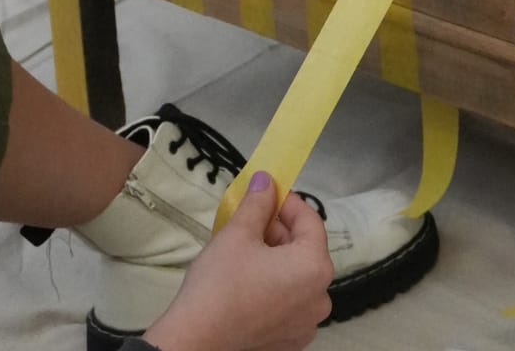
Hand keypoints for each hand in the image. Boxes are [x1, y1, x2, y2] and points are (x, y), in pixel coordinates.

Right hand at [143, 173, 332, 350]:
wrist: (194, 341)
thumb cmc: (220, 282)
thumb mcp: (238, 233)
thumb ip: (258, 203)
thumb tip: (266, 180)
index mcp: (315, 268)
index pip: (310, 222)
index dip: (288, 202)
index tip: (268, 192)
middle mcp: (320, 297)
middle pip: (305, 250)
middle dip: (280, 231)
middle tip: (252, 221)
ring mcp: (306, 324)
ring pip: (297, 277)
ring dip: (277, 258)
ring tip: (248, 249)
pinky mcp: (289, 341)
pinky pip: (289, 303)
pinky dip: (276, 287)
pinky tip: (250, 281)